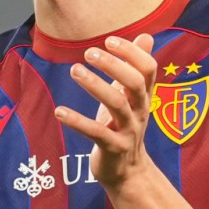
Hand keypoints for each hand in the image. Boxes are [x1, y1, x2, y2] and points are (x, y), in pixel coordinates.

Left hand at [55, 33, 157, 191]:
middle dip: (113, 65)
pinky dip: (77, 121)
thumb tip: (146, 36)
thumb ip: (134, 67)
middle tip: (89, 53)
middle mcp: (139, 111)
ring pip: (116, 104)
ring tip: (75, 70)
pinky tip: (59, 110)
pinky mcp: (113, 149)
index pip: (148, 68)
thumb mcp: (131, 97)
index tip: (109, 41)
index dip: (132, 52)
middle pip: (134, 83)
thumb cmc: (124, 127)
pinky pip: (96, 133)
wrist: (127, 173)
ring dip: (95, 86)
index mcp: (144, 97)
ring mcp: (128, 131)